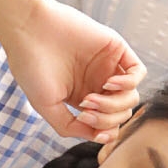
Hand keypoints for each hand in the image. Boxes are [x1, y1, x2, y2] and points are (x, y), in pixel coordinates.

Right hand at [0, 0, 146, 142]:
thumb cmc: (32, 66)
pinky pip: (138, 73)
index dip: (102, 131)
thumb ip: (70, 126)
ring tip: (91, 99)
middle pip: (121, 114)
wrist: (29, 30)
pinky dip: (128, 84)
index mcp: (83, 98)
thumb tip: (98, 137)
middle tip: (85, 111)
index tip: (83, 121)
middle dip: (106, 120)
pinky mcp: (116, 49)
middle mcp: (98, 84)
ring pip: (131, 98)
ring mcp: (109, 67)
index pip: (108, 124)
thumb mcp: (47, 106)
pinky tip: (109, 84)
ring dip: (114, 106)